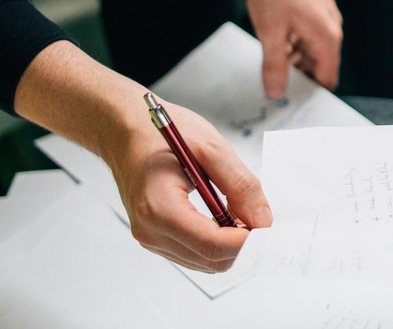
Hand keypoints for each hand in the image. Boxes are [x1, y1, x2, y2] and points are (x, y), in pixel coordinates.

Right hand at [103, 99, 272, 271]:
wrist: (123, 131)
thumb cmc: (160, 133)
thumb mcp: (211, 148)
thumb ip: (241, 185)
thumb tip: (263, 219)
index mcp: (159, 208)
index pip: (213, 245)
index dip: (247, 240)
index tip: (268, 227)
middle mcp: (150, 231)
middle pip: (211, 259)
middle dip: (242, 243)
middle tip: (260, 218)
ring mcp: (150, 237)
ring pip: (205, 262)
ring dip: (230, 244)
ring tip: (240, 212)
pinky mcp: (155, 237)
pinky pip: (194, 254)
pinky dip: (216, 243)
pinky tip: (224, 217)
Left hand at [244, 0, 342, 97]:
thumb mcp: (270, 31)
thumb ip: (275, 66)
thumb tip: (276, 93)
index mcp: (327, 37)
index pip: (327, 78)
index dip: (311, 94)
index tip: (292, 103)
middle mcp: (332, 27)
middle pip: (320, 64)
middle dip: (300, 76)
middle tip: (274, 84)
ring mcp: (325, 15)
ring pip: (313, 48)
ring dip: (294, 57)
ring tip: (270, 59)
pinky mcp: (316, 5)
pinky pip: (309, 33)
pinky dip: (294, 41)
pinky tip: (274, 38)